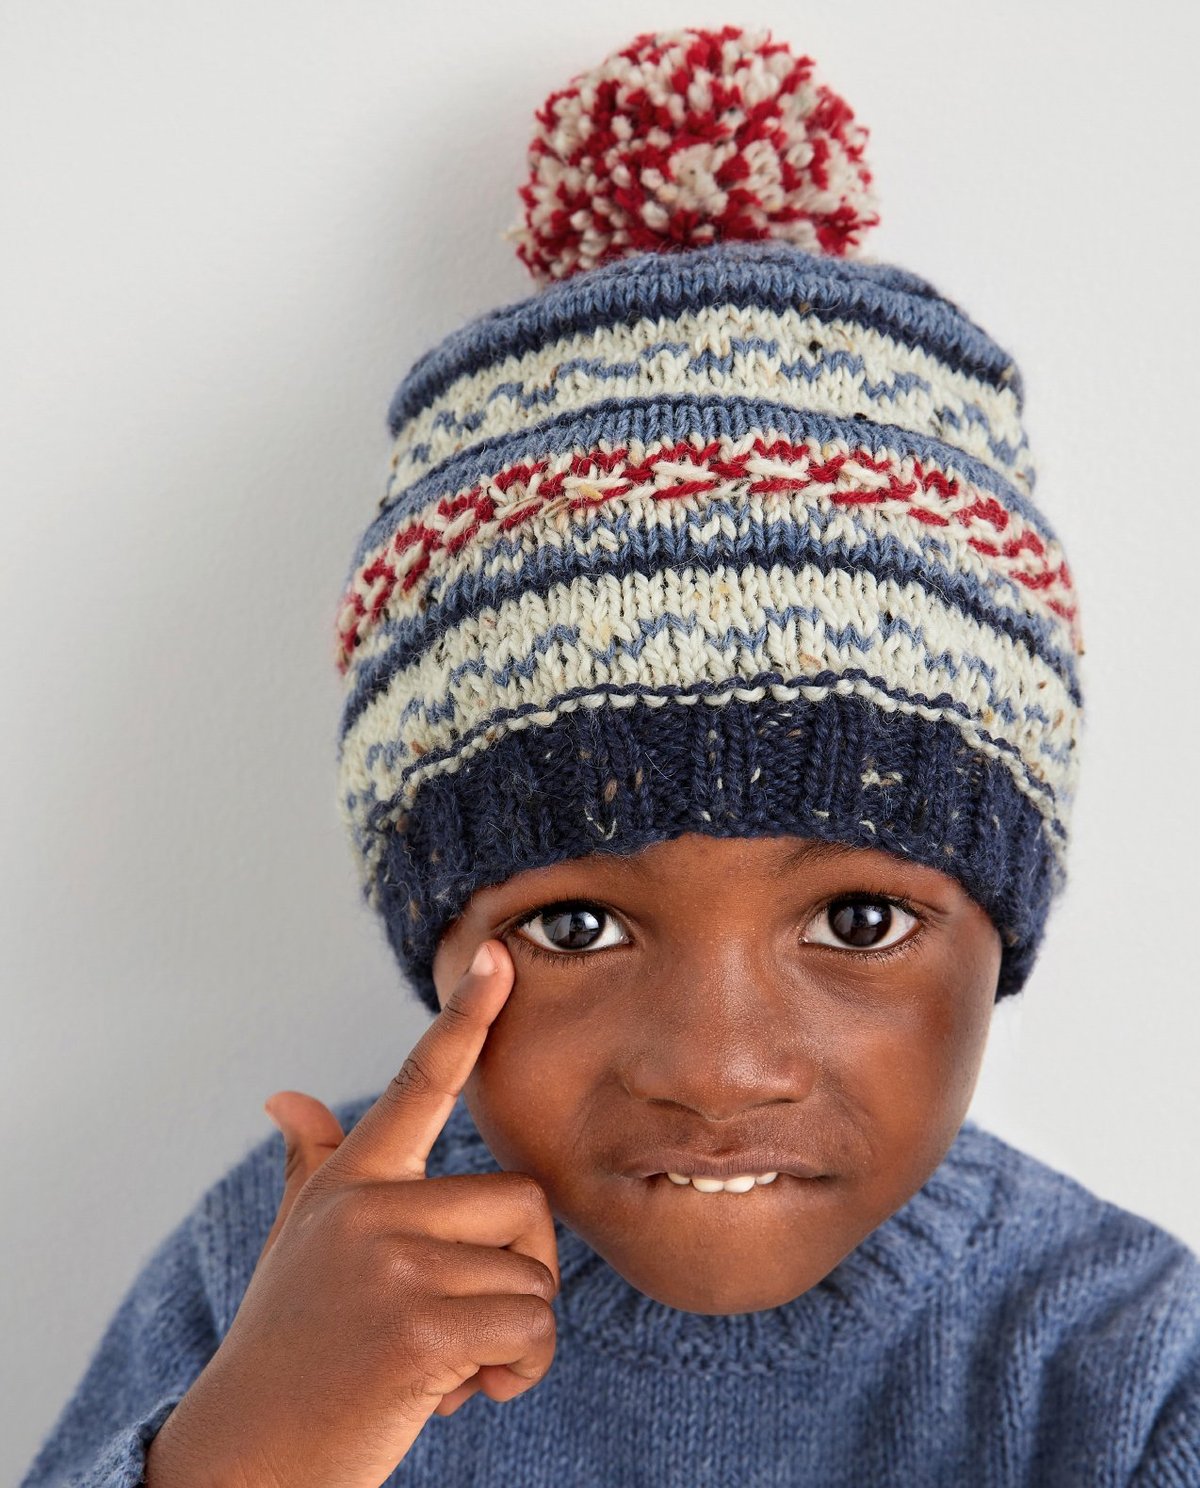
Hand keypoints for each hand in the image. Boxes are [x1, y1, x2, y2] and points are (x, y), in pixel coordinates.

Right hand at [144, 939, 558, 1487]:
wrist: (244, 1460)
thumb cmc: (286, 1347)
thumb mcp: (296, 1244)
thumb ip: (310, 1165)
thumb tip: (285, 1095)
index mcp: (351, 1180)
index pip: (419, 1085)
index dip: (464, 1018)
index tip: (497, 958)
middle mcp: (369, 1206)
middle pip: (524, 1204)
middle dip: (518, 1274)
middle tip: (462, 1325)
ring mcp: (391, 1263)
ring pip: (532, 1278)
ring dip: (513, 1338)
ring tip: (446, 1364)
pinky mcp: (416, 1326)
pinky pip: (528, 1330)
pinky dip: (518, 1373)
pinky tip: (458, 1394)